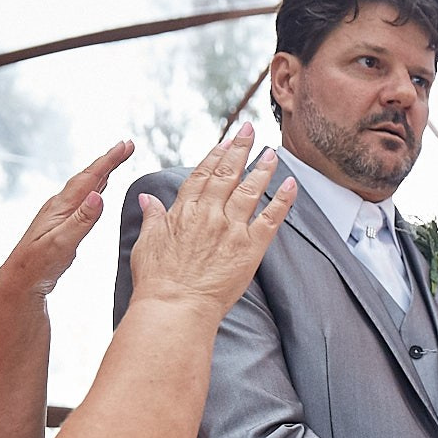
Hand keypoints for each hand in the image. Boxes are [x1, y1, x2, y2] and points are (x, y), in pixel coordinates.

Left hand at [0, 140, 131, 298]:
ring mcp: (60, 213)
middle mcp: (60, 205)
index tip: (125, 145)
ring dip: (103, 172)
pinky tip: (98, 189)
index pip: (90, 178)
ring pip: (86, 186)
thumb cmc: (38, 264)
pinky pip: (82, 198)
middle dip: (109, 160)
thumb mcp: (62, 244)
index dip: (109, 161)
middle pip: (89, 176)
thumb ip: (82, 220)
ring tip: (116, 160)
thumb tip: (98, 196)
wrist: (21, 279)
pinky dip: (95, 188)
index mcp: (62, 206)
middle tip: (127, 146)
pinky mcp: (62, 223)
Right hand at [126, 126, 296, 320]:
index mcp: (184, 211)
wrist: (175, 307)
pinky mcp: (250, 247)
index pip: (202, 175)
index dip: (215, 156)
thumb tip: (147, 199)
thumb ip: (152, 218)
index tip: (225, 142)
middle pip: (227, 174)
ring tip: (272, 152)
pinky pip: (270, 218)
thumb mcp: (146, 244)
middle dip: (239, 148)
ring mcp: (231, 228)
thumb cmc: (157, 282)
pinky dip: (283, 199)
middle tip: (249, 129)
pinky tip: (291, 183)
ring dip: (262, 168)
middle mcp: (209, 213)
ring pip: (250, 190)